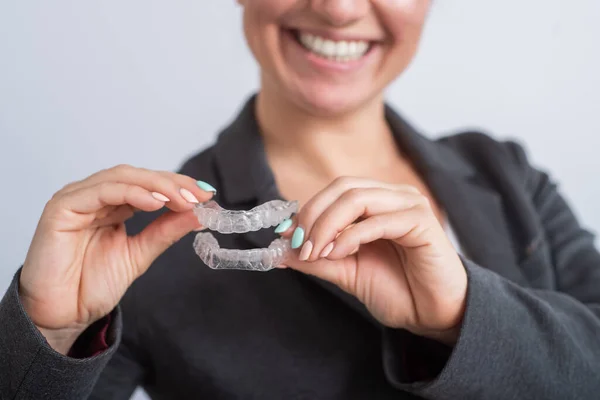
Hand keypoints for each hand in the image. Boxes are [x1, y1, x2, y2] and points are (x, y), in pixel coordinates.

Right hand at [19, 165, 213, 353]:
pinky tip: (155, 203)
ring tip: (182, 199)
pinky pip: (100, 192)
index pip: (149, 184)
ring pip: (122, 178)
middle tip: (200, 197)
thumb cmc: (91, 286)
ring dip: (157, 186)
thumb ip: (166, 231)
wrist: (62, 316)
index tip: (208, 197)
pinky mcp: (61, 208)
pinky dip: (130, 192)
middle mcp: (95, 197)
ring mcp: (77, 199)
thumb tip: (199, 212)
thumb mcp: (140, 254)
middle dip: (173, 184)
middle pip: (138, 176)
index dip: (179, 186)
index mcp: (113, 205)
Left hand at [280, 177, 466, 344]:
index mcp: (377, 202)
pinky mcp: (422, 222)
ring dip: (327, 226)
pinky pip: (377, 221)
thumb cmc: (398, 290)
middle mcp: (393, 196)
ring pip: (357, 198)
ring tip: (316, 252)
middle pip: (343, 188)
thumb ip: (317, 258)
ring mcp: (410, 205)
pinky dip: (351, 236)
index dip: (307, 210)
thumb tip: (280, 250)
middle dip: (313, 216)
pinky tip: (339, 254)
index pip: (335, 191)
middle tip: (298, 245)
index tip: (284, 235)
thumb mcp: (347, 272)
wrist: (434, 315)